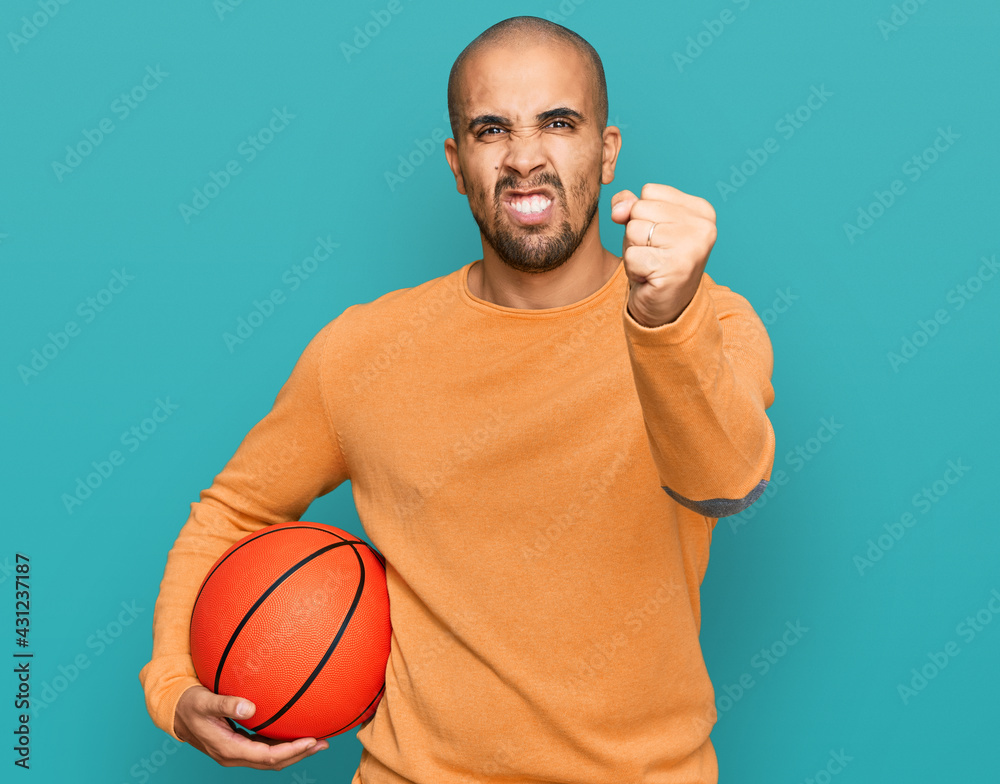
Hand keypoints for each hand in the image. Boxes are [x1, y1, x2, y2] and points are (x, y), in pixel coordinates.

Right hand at [173, 684, 327, 769]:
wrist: (174, 713)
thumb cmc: (189, 704)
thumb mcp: (204, 701)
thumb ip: (226, 704)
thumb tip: (250, 707)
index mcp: (228, 749)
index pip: (266, 756)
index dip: (290, 751)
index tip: (310, 740)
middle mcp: (234, 755)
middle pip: (273, 762)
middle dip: (299, 754)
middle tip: (324, 743)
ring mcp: (236, 752)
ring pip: (270, 759)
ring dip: (294, 752)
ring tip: (317, 741)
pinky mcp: (238, 745)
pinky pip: (264, 749)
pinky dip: (281, 745)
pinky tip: (294, 734)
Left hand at [610, 183, 716, 327]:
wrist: (665, 308)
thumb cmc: (653, 261)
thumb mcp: (642, 224)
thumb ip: (628, 204)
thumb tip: (619, 210)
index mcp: (701, 209)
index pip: (649, 191)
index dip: (642, 215)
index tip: (660, 237)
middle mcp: (703, 226)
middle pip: (639, 209)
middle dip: (636, 234)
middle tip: (654, 254)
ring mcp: (693, 247)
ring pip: (633, 231)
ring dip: (634, 251)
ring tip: (651, 265)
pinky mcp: (676, 268)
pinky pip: (632, 256)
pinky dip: (633, 269)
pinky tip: (650, 277)